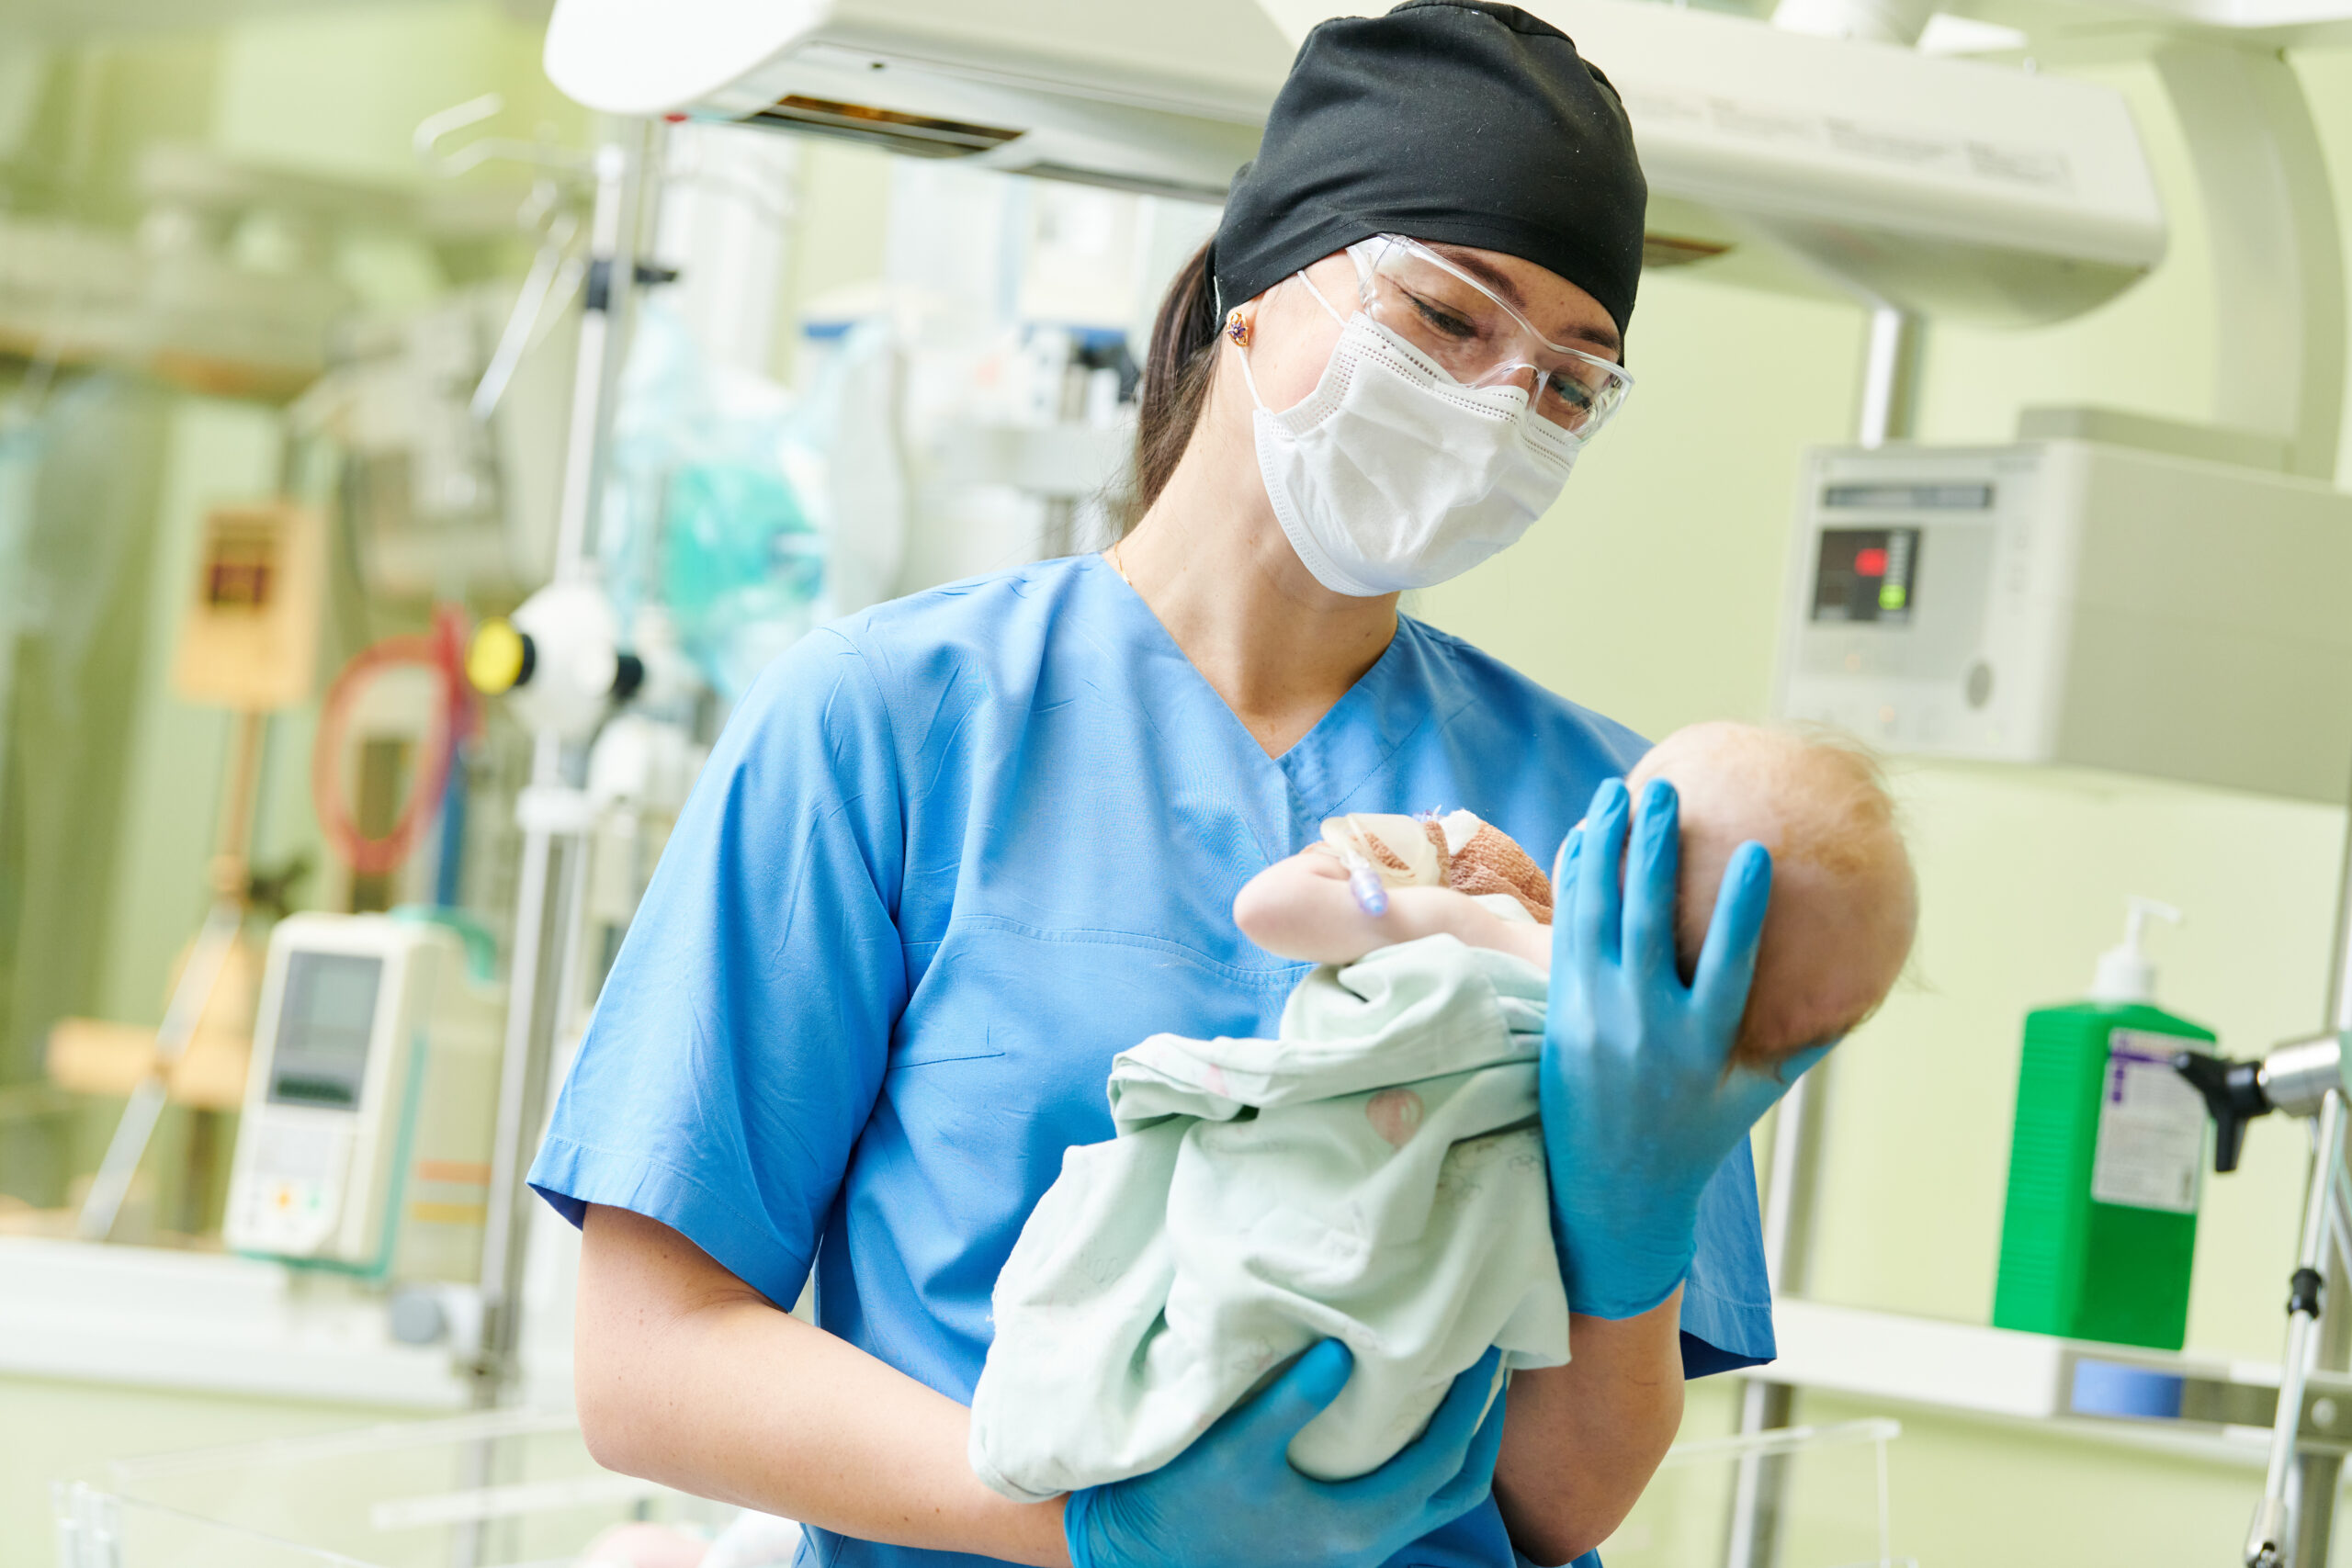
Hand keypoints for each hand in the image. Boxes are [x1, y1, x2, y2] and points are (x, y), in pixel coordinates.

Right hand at [1064, 1342, 1507, 1567]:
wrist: (1146, 1553)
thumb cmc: (1188, 1500)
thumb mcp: (1237, 1444)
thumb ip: (1293, 1400)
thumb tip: (1346, 1350)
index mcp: (1359, 1523)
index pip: (1442, 1459)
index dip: (1470, 1405)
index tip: (1486, 1352)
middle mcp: (1370, 1545)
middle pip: (1457, 1489)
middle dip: (1483, 1430)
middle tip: (1495, 1370)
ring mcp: (1355, 1551)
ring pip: (1435, 1502)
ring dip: (1457, 1447)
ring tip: (1461, 1391)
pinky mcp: (1335, 1544)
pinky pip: (1405, 1504)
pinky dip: (1424, 1465)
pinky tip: (1405, 1427)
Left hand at [1542, 777, 1828, 1319]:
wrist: (1610, 1192)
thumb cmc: (1694, 1139)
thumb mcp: (1755, 1098)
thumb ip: (1803, 1042)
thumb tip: (1865, 994)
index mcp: (1700, 1044)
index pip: (1726, 964)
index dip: (1742, 907)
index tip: (1757, 850)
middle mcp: (1643, 1024)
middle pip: (1647, 921)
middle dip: (1652, 850)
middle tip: (1663, 790)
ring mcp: (1596, 1014)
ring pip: (1595, 916)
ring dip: (1603, 847)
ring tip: (1615, 790)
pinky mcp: (1561, 1011)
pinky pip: (1565, 933)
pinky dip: (1574, 882)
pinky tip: (1582, 836)